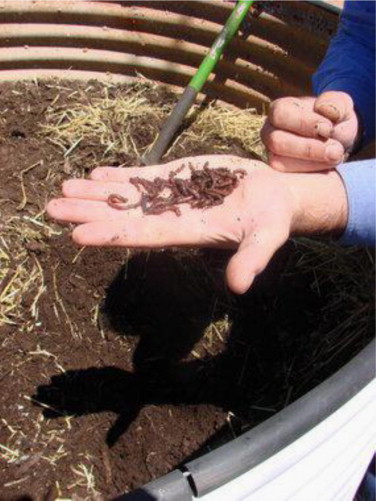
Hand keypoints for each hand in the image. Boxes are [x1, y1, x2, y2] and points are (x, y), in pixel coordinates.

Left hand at [47, 155, 346, 293]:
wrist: (273, 195)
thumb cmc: (273, 218)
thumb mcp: (268, 236)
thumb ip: (253, 258)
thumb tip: (239, 286)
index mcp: (189, 231)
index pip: (144, 235)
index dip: (112, 234)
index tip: (79, 234)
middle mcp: (173, 216)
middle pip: (125, 216)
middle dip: (89, 212)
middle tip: (52, 208)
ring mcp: (172, 196)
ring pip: (127, 195)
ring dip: (94, 193)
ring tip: (62, 188)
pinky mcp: (177, 178)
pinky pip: (142, 177)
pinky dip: (118, 176)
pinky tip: (94, 174)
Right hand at [261, 91, 359, 171]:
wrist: (336, 141)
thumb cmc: (334, 120)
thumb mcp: (342, 106)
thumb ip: (336, 104)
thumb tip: (324, 109)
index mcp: (280, 110)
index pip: (280, 114)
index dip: (303, 122)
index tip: (328, 128)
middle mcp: (269, 132)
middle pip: (276, 141)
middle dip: (308, 148)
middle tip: (336, 150)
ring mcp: (271, 154)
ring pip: (279, 162)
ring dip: (311, 162)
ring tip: (335, 157)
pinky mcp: (279, 172)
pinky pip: (288, 176)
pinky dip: (310, 172)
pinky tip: (328, 166)